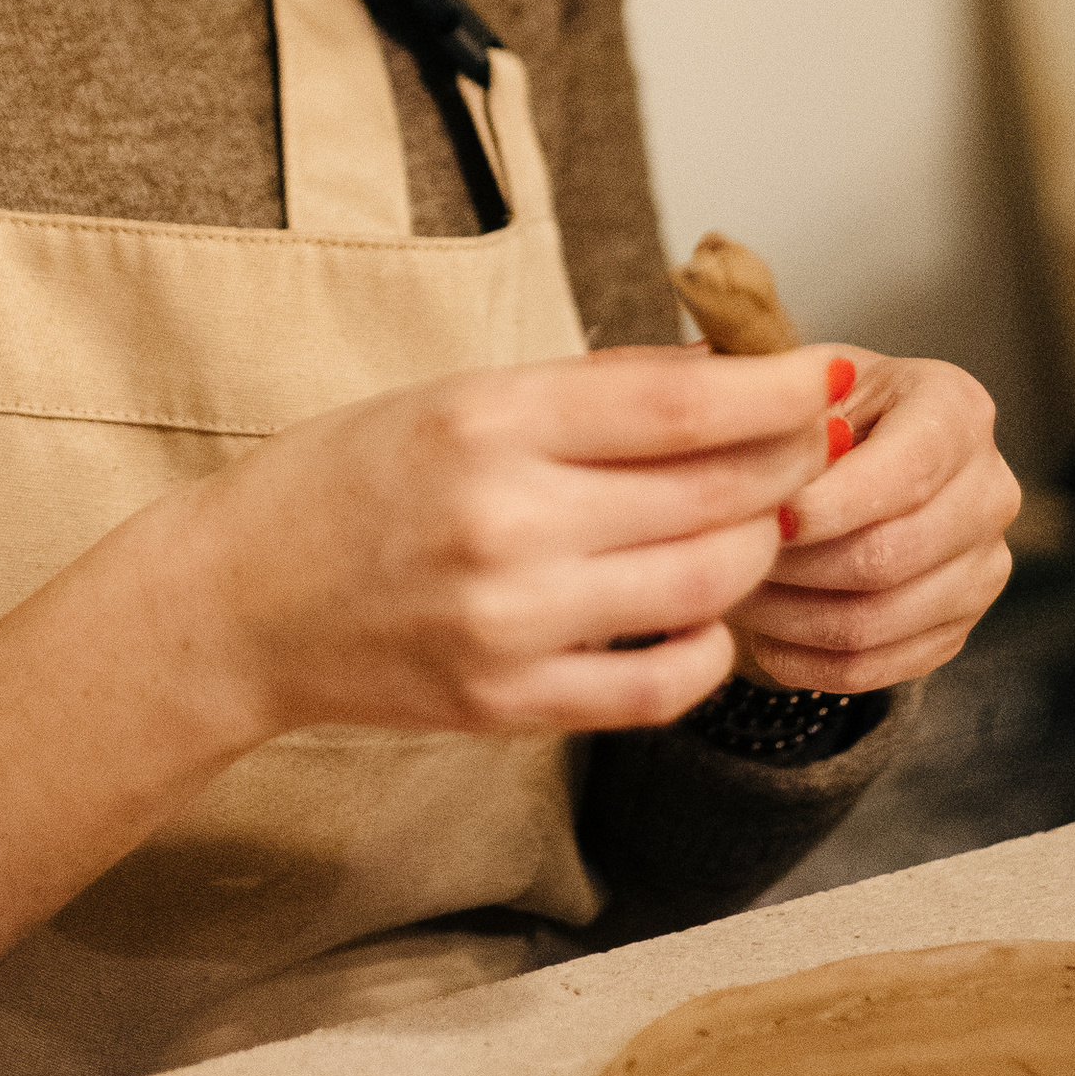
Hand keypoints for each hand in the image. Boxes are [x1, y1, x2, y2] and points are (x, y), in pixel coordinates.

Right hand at [176, 344, 840, 747]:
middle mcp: (506, 522)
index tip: (833, 375)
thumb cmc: (351, 481)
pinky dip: (707, 648)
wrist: (241, 603)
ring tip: (754, 529)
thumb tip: (730, 371)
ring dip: (756, 554)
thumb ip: (591, 393)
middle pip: (716, 494)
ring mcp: (512, 623)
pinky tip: (698, 615)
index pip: (680, 403)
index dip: (779, 389)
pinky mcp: (513, 704)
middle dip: (791, 468)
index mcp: (488, 421)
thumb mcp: (456, 398)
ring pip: (707, 586)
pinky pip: (664, 686)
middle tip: (815, 452)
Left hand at [728, 350, 1016, 695]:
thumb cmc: (815, 414)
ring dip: (788, 617)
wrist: (844, 455)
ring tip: (735, 589)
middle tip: (730, 556)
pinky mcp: (956, 629)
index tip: (769, 515)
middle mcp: (989, 490)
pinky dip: (804, 660)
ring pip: (875, 622)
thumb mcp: (797, 386)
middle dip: (796, 565)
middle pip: (889, 557)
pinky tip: (762, 632)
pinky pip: (873, 669)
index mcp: (956, 411)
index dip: (831, 504)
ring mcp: (981, 568)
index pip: (908, 473)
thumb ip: (782, 415)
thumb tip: (760, 470)